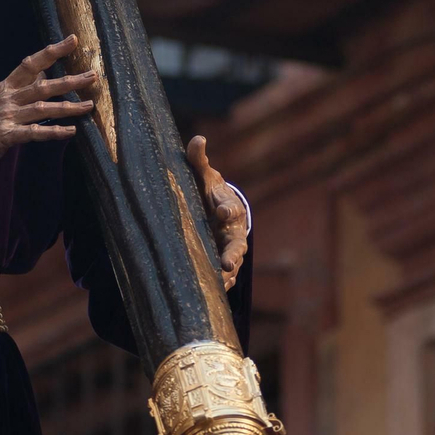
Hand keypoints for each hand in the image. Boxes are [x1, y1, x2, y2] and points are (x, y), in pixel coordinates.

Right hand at [0, 36, 96, 173]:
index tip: (72, 40)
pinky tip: (70, 131)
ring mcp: (7, 116)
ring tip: (88, 105)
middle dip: (70, 80)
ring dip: (68, 107)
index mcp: (6, 87)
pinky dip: (53, 132)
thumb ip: (20, 87)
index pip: (31, 63)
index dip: (52, 51)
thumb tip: (43, 74)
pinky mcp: (6, 136)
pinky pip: (34, 132)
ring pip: (43, 108)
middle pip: (43, 86)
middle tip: (93, 76)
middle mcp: (8, 98)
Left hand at [187, 135, 247, 290]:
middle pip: (237, 243)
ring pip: (233, 264)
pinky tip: (213, 294)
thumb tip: (198, 139)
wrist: (216, 209)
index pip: (230, 208)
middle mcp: (233, 230)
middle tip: (227, 263)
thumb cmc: (208, 191)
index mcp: (229, 207)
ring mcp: (229, 248)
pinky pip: (226, 276)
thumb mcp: (204, 176)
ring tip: (220, 285)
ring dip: (228, 275)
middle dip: (232, 253)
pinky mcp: (222, 261)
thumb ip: (198, 161)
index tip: (221, 211)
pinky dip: (222, 285)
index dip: (227, 209)